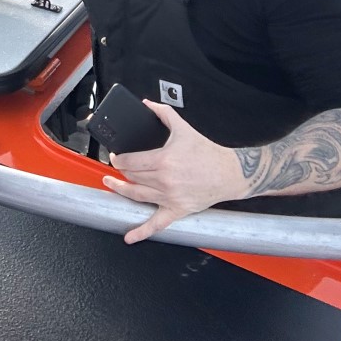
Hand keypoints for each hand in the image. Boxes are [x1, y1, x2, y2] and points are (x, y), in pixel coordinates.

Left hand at [100, 101, 244, 244]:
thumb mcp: (183, 128)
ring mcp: (170, 197)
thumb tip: (146, 104)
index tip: (116, 157)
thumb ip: (163, 113)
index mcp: (164, 160)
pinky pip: (157, 224)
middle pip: (132, 177)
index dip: (119, 159)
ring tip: (111, 185)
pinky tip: (129, 237)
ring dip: (120, 191)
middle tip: (117, 167)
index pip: (130, 162)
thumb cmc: (207, 152)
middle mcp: (165, 180)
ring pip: (137, 195)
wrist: (229, 173)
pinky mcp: (177, 210)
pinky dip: (141, 232)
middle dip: (121, 172)